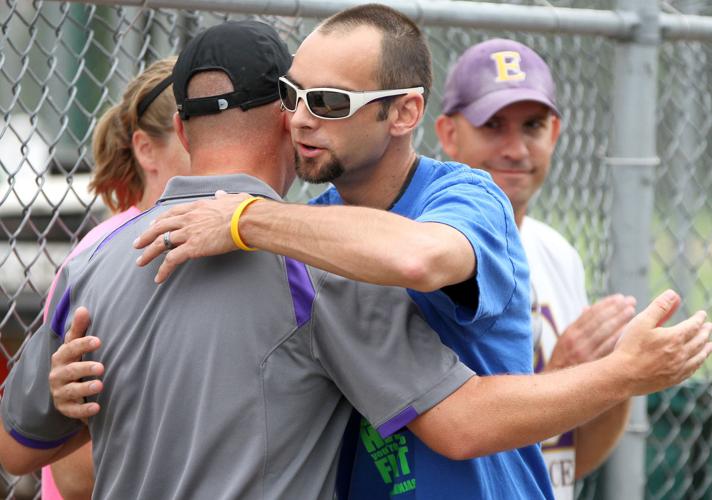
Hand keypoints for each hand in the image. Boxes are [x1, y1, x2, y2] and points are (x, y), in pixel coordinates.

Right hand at [49, 307, 103, 423]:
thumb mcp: (74, 346)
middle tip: (101, 367)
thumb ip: (79, 329)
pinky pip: (73, 410)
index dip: (84, 344)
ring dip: (85, 388)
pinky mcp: (65, 407)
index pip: (71, 348)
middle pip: (71, 370)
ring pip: (71, 390)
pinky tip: (97, 408)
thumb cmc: (73, 362)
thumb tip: (83, 308)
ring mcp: (60, 391)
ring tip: (100, 385)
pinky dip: (84, 410)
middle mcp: (58, 374)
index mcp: (61, 356)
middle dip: (85, 368)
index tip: (99, 340)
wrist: (63, 390)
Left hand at [133, 191, 251, 282]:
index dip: (160, 220)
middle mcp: (188, 218)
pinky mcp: (192, 247)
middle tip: (137, 244)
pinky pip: (172, 260)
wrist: (246, 220)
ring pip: (161, 243)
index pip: (172, 212)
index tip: (152, 225)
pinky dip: (163, 270)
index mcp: (197, 206)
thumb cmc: (244, 210)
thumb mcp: (232, 198)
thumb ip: (223, 197)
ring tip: (140, 262)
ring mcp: (188, 233)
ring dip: (148, 253)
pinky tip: (158, 278)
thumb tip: (220, 194)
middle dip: (146, 236)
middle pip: (160, 227)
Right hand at [546, 294, 635, 369]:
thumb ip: (578, 325)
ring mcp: (585, 352)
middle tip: (630, 301)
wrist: (558, 384)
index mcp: (571, 332)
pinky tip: (630, 331)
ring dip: (620, 320)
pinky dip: (619, 337)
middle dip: (616, 309)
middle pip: (600, 320)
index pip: (590, 313)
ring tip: (632, 310)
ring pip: (605, 332)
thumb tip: (587, 308)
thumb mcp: (565, 340)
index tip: (619, 297)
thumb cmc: (564, 359)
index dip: (606, 304)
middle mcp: (577, 340)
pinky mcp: (593, 364)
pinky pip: (609, 348)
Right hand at [612, 289, 711, 394]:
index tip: (702, 314)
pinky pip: (691, 371)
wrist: (623, 375)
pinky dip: (697, 364)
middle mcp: (681, 353)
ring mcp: (678, 368)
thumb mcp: (642, 322)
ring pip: (698, 357)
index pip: (693, 325)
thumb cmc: (630, 347)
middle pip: (699, 341)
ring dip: (706, 349)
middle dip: (704, 332)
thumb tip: (673, 294)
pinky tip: (696, 362)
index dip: (698, 319)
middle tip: (708, 327)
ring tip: (709, 345)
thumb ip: (659, 307)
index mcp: (674, 337)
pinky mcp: (673, 379)